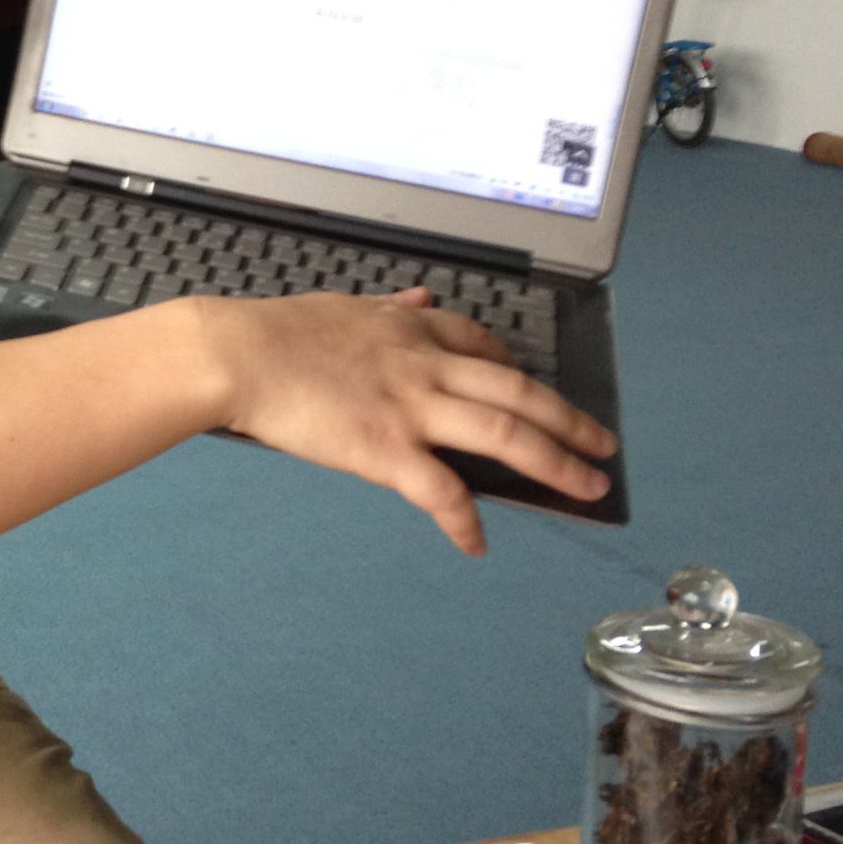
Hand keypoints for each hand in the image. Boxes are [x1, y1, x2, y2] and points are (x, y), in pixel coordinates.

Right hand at [195, 286, 616, 555]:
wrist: (239, 354)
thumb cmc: (277, 331)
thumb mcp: (345, 306)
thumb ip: (388, 308)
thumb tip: (417, 299)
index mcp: (413, 330)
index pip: (486, 349)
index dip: (521, 374)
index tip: (538, 391)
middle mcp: (426, 366)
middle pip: (519, 394)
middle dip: (570, 422)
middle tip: (603, 446)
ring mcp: (412, 408)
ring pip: (506, 435)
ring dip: (556, 463)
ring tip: (586, 486)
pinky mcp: (386, 450)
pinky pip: (442, 492)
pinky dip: (466, 521)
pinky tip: (477, 543)